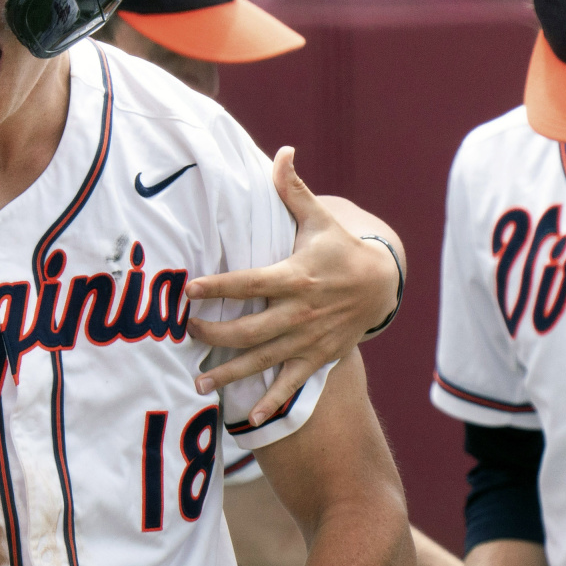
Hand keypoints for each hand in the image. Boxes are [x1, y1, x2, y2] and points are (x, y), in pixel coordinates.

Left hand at [187, 149, 398, 424]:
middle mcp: (300, 312)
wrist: (381, 286)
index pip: (249, 283)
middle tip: (185, 334)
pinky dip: (272, 399)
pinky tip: (249, 415)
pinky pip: (291, 382)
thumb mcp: (319, 220)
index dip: (218, 286)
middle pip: (249, 328)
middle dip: (214, 334)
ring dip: (229, 373)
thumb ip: (293, 191)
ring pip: (263, 359)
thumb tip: (281, 151)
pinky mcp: (316, 357)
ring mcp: (307, 339)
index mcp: (295, 276)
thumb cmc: (339, 249)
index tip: (187, 290)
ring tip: (197, 382)